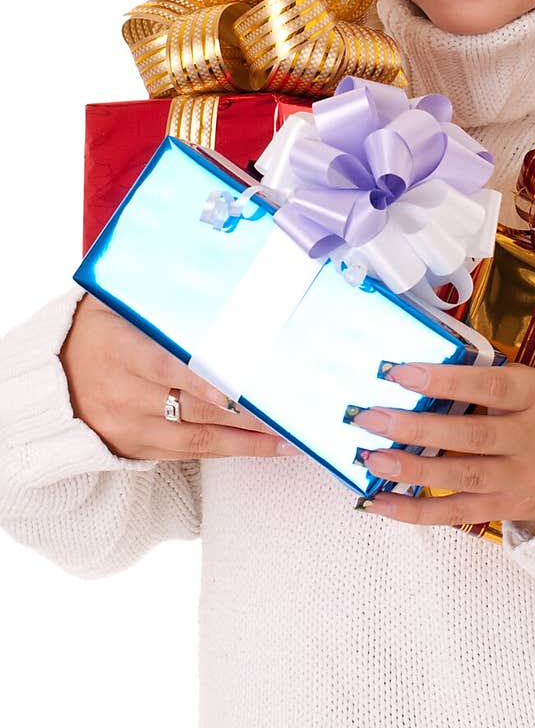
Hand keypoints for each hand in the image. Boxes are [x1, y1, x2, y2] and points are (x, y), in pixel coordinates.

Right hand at [59, 292, 299, 461]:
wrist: (50, 378)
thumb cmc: (98, 329)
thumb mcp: (116, 305)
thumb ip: (160, 300)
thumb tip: (217, 273)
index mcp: (119, 351)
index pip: (164, 367)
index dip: (199, 381)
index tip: (233, 389)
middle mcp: (124, 394)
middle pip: (192, 409)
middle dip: (244, 414)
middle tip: (289, 412)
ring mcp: (131, 427)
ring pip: (198, 438)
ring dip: (248, 440)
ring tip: (290, 437)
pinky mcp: (139, 449)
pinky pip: (191, 454)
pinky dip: (231, 451)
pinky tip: (266, 446)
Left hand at [349, 360, 534, 527]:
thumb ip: (494, 381)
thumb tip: (430, 369)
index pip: (488, 386)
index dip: (444, 379)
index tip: (399, 371)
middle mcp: (529, 440)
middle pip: (469, 435)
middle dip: (414, 426)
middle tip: (368, 417)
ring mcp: (519, 478)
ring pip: (461, 476)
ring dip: (411, 469)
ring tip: (370, 459)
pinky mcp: (507, 507)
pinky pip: (456, 513)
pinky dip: (416, 511)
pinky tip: (380, 504)